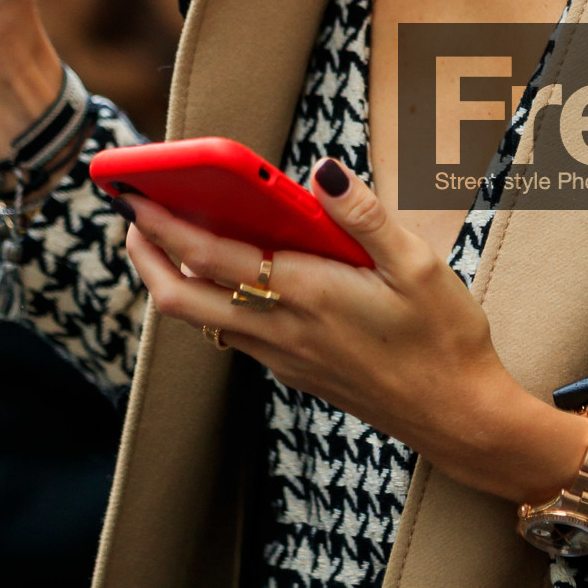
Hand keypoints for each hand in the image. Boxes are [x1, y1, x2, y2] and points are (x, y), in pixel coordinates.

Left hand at [121, 159, 587, 503]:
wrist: (457, 417)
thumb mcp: (417, 264)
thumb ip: (363, 214)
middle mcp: (281, 329)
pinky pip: (233, 334)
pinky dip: (213, 300)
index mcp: (306, 293)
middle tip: (130, 215)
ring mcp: (282, 356)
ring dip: (174, 280)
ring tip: (169, 238)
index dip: (162, 223)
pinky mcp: (294, 370)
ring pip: (203, 321)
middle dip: (146, 255)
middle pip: (181, 298)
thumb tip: (320, 171)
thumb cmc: (444, 339)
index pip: (210, 255)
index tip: (134, 192)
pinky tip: (230, 276)